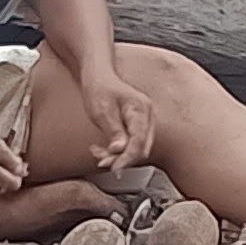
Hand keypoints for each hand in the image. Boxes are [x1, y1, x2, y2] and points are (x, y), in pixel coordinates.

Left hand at [69, 53, 156, 174]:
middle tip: (102, 162)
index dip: (127, 158)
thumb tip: (120, 150)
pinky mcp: (137, 126)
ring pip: (136, 148)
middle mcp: (147, 116)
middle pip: (141, 147)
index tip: (114, 168)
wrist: (98, 76)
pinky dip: (118, 150)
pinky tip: (103, 149)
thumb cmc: (99, 88)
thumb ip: (113, 131)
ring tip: (98, 154)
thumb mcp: (102, 110)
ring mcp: (144, 121)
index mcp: (141, 110)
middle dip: (121, 158)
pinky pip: (132, 143)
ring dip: (118, 155)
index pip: (139, 141)